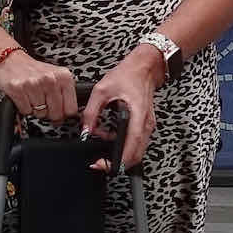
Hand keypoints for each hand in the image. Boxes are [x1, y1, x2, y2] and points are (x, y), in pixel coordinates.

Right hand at [0, 44, 78, 128]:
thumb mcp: (56, 77)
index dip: (63, 114)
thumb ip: (65, 94)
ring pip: (40, 114)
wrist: (10, 60)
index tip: (58, 111)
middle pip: (56, 114)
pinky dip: (24, 108)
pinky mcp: (18, 89)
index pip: (71, 109)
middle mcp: (50, 79)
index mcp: (63, 76)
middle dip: (49, 113)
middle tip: (43, 103)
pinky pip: (26, 111)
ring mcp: (34, 84)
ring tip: (32, 97)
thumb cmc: (33, 70)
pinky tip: (24, 97)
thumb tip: (67, 116)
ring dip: (35, 109)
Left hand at [80, 52, 162, 171]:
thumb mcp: (101, 90)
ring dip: (118, 150)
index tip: (104, 165)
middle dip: (117, 162)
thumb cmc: (127, 76)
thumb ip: (91, 112)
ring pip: (135, 150)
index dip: (119, 160)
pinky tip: (108, 132)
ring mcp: (147, 126)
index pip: (131, 146)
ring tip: (101, 136)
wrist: (143, 68)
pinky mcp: (144, 125)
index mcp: (138, 115)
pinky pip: (134, 141)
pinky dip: (121, 142)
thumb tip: (85, 130)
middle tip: (99, 162)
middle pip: (135, 155)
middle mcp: (146, 124)